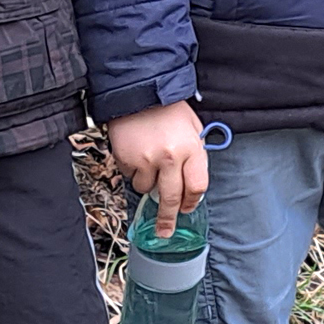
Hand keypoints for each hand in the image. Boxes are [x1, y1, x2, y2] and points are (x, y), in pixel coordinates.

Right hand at [106, 101, 210, 233]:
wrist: (138, 90)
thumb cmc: (168, 109)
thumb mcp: (192, 128)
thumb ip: (194, 155)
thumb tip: (191, 185)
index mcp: (191, 148)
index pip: (197, 187)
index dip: (191, 201)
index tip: (186, 208)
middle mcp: (170, 157)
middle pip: (172, 198)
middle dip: (168, 219)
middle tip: (165, 232)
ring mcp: (146, 159)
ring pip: (146, 189)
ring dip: (148, 184)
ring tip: (149, 162)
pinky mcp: (125, 159)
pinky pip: (130, 177)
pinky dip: (133, 171)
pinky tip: (137, 153)